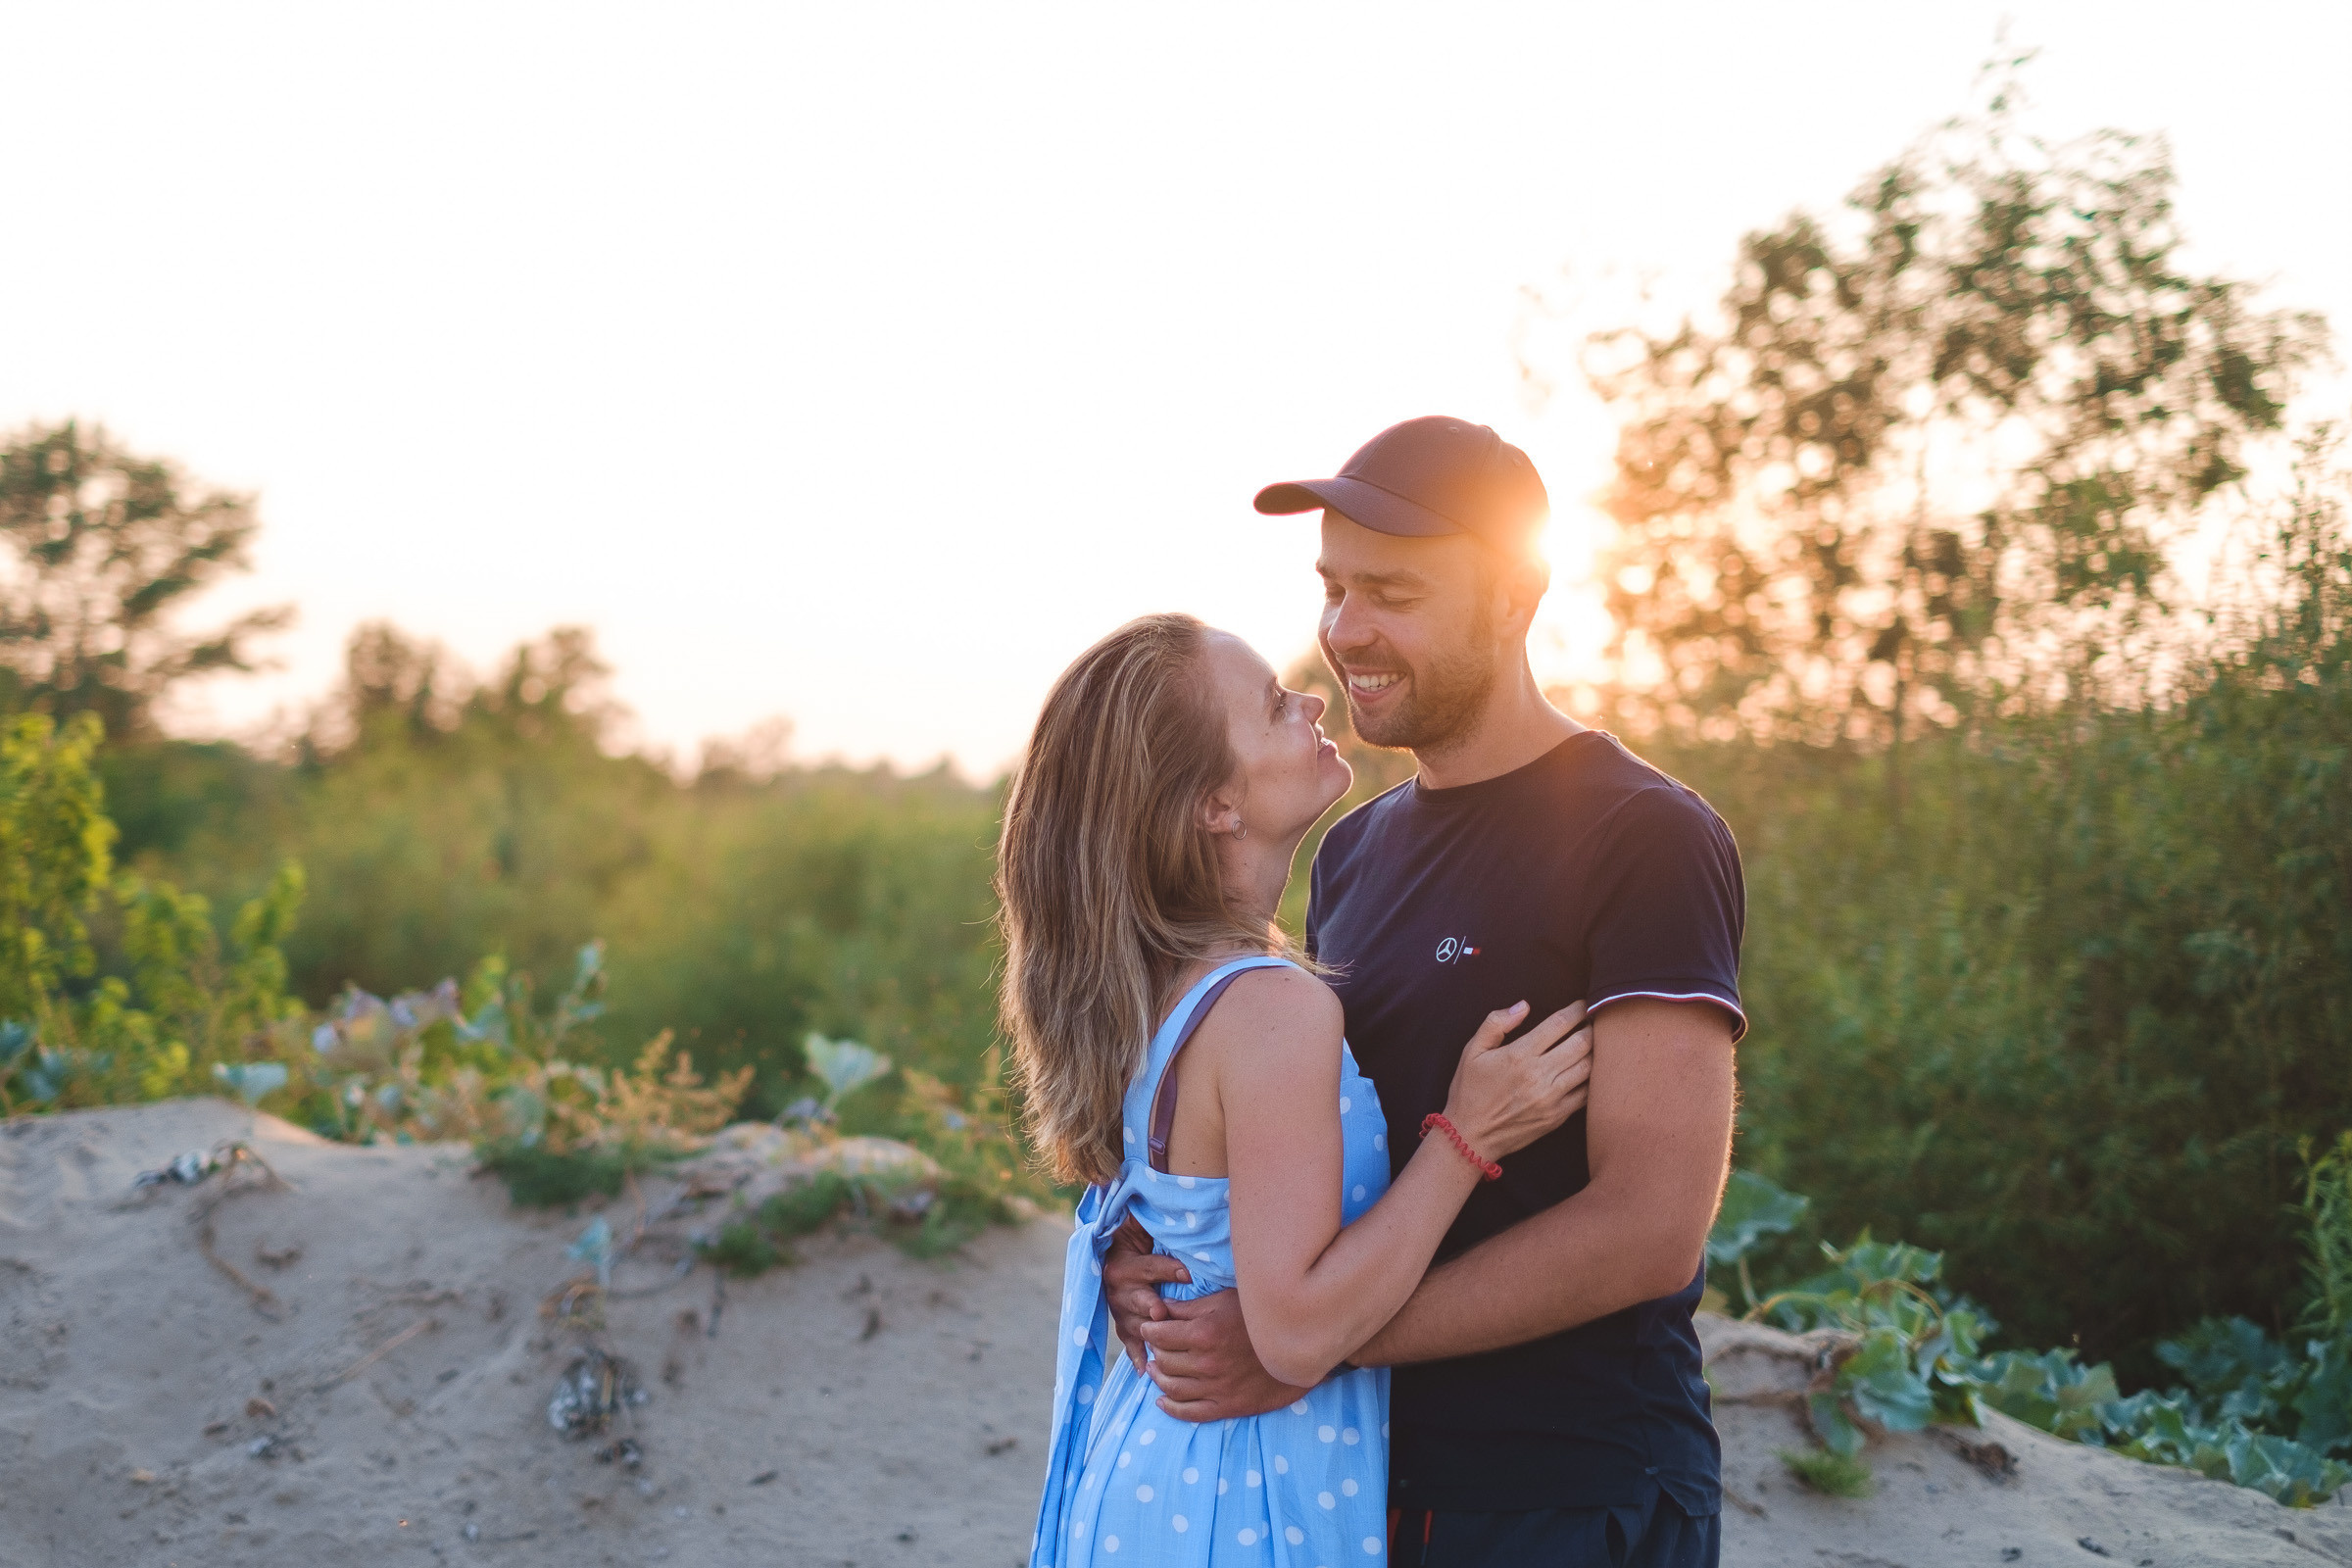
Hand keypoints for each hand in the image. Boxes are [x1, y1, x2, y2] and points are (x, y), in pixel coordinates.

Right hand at [1103, 1216, 1186, 1370]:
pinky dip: (1136, 1355)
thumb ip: (1170, 1247)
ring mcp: (1117, 1307)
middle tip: (1161, 1313)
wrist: (1119, 1251)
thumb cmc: (1145, 1243)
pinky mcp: (1120, 1323)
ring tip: (1159, 1347)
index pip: (1149, 1267)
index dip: (1168, 1270)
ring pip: (1132, 1323)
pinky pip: (1128, 1341)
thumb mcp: (1153, 1239)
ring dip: (1146, 1334)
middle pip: (1137, 1298)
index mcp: (1124, 1262)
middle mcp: (1116, 1286)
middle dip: (1150, 1305)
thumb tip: (1196, 1258)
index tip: (1188, 1275)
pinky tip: (1144, 1370)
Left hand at [1138, 1289, 1314, 1422]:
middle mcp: (1206, 1363)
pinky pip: (1189, 1413)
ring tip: (1155, 1369)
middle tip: (1154, 1346)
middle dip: (1154, 1351)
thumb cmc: (1260, 1319)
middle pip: (1164, 1360)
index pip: (1160, 1335)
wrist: (1298, 1348)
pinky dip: (1170, 1408)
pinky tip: (1162, 1400)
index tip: (1149, 1327)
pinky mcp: (1226, 1406)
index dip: (1150, 1330)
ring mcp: (1216, 1388)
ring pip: (1171, 1387)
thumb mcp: (1225, 1301)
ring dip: (1158, 1378)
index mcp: (1204, 1333)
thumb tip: (1159, 1310)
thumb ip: (1189, 1308)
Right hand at [1441, 1000, 1593, 1159]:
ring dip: (1597, 1051)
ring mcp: (1551, 1098)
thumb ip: (1496, 1023)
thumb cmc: (1469, 1091)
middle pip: (1582, 1043)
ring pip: (1589, 1067)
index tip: (1584, 1004)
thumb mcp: (1471, 1051)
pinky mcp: (1558, 1116)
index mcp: (1519, 1055)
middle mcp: (1539, 1075)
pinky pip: (1587, 1094)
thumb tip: (1523, 1006)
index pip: (1559, 1024)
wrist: (1470, 1137)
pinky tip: (1591, 1070)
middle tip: (1595, 1020)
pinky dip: (1594, 1079)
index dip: (1577, 1010)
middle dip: (1593, 1027)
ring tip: (1597, 1042)